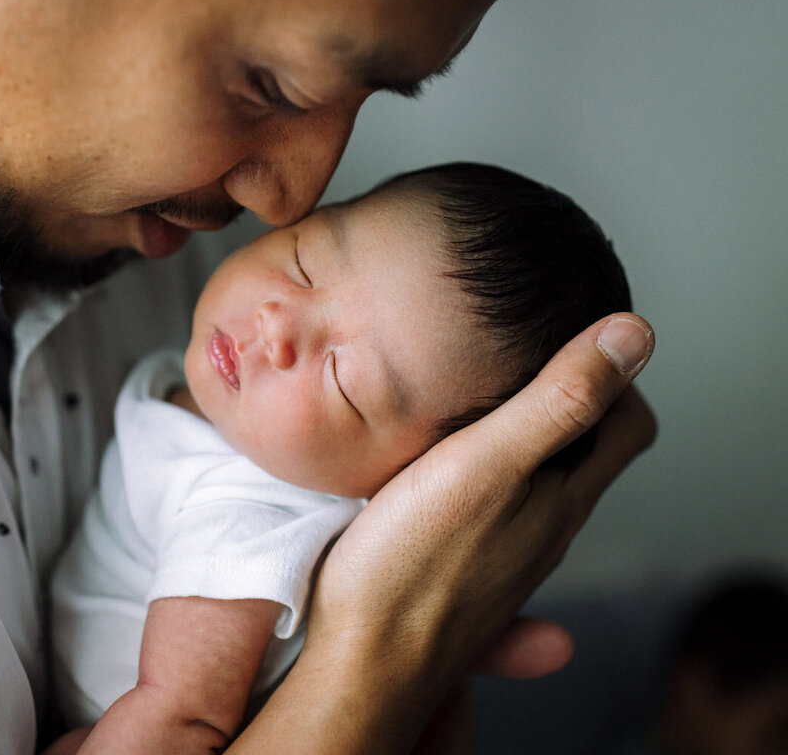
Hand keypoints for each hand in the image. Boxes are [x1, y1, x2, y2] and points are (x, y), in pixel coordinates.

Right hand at [244, 314, 654, 752]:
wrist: (361, 657)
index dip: (615, 374)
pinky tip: (437, 462)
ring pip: (532, 481)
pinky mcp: (459, 566)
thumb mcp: (490, 462)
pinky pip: (490, 507)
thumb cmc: (414, 564)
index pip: (628, 427)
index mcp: (563, 501)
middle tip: (518, 354)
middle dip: (563, 396)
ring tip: (474, 397)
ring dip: (519, 435)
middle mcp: (543, 530)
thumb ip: (559, 401)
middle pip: (581, 452)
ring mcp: (501, 553)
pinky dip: (482, 471)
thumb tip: (632, 336)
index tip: (572, 338)